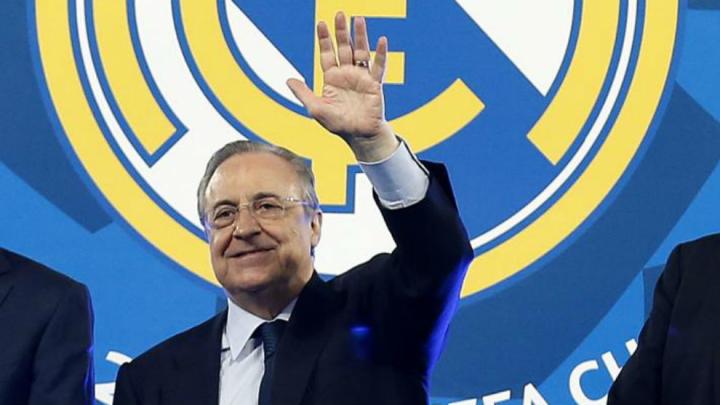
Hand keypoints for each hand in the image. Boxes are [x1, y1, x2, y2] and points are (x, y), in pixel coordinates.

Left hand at [287, 12, 398, 161]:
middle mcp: (347, 74)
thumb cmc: (338, 124)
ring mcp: (362, 77)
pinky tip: (382, 40)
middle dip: (340, 32)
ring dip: (360, 36)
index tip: (320, 23)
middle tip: (339, 14)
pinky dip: (381, 54)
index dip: (324, 39)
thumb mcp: (316, 109)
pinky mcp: (375, 84)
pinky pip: (378, 67)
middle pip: (343, 48)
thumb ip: (303, 93)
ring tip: (359, 19)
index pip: (327, 54)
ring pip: (361, 52)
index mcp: (332, 78)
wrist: (359, 135)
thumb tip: (288, 79)